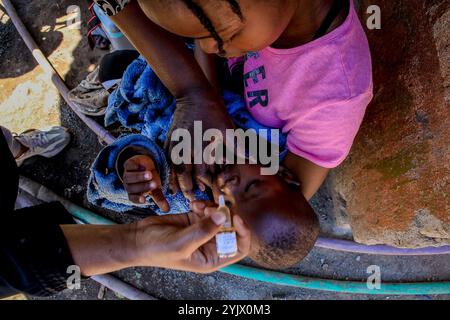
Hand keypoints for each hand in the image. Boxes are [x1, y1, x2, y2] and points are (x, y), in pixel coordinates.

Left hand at [123, 155, 169, 211]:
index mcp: (134, 193)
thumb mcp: (155, 190)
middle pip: (133, 188)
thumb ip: (159, 199)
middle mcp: (128, 185)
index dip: (137, 199)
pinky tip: (143, 166)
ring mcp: (127, 174)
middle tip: (154, 184)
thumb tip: (167, 210)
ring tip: (150, 175)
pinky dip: (135, 166)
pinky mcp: (128, 164)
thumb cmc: (150, 180)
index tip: (144, 200)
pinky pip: (129, 166)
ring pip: (130, 177)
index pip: (133, 198)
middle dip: (143, 186)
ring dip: (139, 176)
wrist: (145, 165)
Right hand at [131, 201, 250, 272]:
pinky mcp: (195, 219)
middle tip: (214, 207)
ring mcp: (204, 231)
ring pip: (221, 216)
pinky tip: (193, 204)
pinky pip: (208, 209)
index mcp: (212, 258)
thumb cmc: (157, 250)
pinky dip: (203, 204)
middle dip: (226, 216)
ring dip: (213, 208)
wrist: (138, 239)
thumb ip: (204, 230)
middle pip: (232, 229)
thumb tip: (224, 215)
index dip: (243, 233)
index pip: (239, 248)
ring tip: (199, 207)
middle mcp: (210, 245)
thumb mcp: (182, 243)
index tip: (235, 218)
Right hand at [165, 93, 234, 199]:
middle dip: (191, 191)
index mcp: (202, 149)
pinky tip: (170, 178)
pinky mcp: (170, 140)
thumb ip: (237, 147)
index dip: (210, 188)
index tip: (214, 197)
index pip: (205, 175)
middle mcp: (187, 150)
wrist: (194, 94)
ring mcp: (176, 145)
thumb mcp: (228, 129)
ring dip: (178, 184)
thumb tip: (252, 160)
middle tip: (195, 202)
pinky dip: (168, 171)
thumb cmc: (214, 111)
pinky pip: (167, 160)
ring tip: (182, 195)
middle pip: (187, 177)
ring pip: (175, 170)